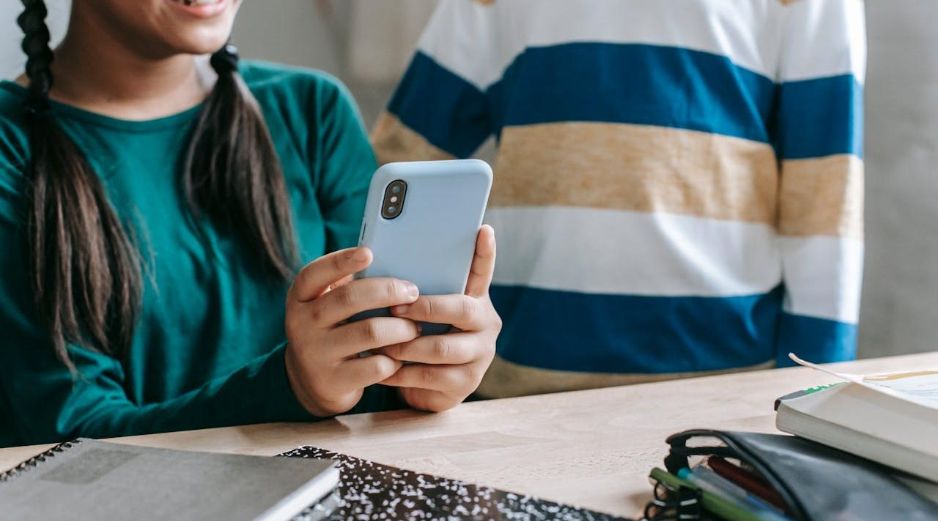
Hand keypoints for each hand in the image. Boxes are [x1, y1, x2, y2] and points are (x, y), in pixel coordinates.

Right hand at [284, 247, 421, 416]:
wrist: (311, 381)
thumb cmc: (332, 329)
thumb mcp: (327, 306)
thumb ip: (349, 287)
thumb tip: (396, 263)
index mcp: (300, 298)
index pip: (314, 273)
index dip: (341, 261)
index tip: (369, 252)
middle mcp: (301, 324)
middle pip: (350, 298)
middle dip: (388, 291)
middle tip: (412, 292)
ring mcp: (315, 354)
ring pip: (370, 332)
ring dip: (401, 327)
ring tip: (415, 327)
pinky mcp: (333, 381)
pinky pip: (376, 366)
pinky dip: (396, 359)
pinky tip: (402, 356)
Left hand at [379, 225, 500, 411]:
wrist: (426, 388)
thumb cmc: (420, 338)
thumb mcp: (423, 313)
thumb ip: (418, 291)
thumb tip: (381, 261)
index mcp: (476, 300)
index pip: (482, 272)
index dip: (484, 252)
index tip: (482, 229)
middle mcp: (486, 325)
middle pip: (462, 310)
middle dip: (425, 308)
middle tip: (394, 308)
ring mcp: (480, 355)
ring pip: (442, 347)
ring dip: (406, 344)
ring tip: (382, 342)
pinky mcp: (467, 384)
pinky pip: (429, 376)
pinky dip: (400, 372)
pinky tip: (382, 368)